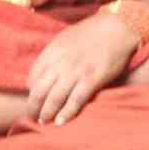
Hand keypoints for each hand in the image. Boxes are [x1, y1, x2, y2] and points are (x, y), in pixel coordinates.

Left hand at [26, 5, 146, 129]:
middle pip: (39, 91)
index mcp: (53, 51)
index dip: (31, 91)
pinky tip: (61, 122)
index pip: (33, 76)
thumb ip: (53, 54)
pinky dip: (66, 113)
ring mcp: (76, 72)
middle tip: (32, 116)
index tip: (34, 98)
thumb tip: (44, 70)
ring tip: (43, 122)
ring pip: (54, 98)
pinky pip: (75, 100)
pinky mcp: (92, 79)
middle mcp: (61, 62)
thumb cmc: (92, 32)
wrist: (117, 28)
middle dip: (33, 107)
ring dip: (46, 113)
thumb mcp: (66, 38)